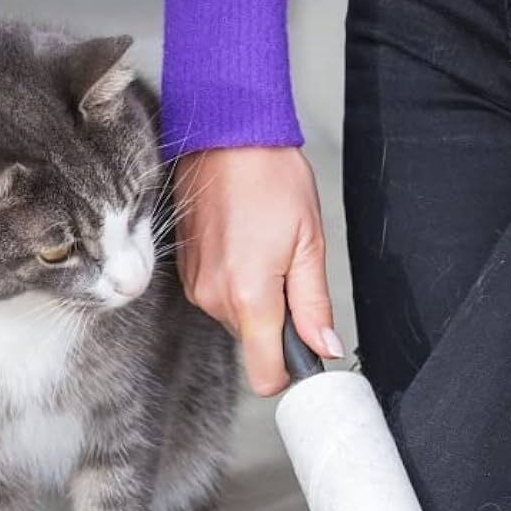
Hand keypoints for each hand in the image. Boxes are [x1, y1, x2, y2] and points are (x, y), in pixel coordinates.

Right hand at [173, 146, 342, 395]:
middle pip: (255, 344)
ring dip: (258, 300)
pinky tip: (245, 246)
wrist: (225, 136)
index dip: (290, 371)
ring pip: (238, 320)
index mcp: (251, 298)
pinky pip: (219, 297)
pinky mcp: (185, 273)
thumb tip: (325, 348)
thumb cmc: (270, 179)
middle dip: (277, 322)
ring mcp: (196, 286)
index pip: (265, 374)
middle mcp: (215, 299)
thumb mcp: (309, 244)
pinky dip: (237, 284)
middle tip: (289, 273)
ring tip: (265, 251)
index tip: (306, 355)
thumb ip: (314, 306)